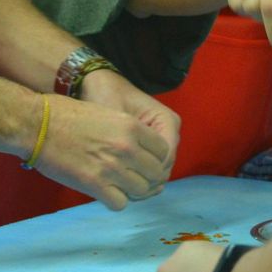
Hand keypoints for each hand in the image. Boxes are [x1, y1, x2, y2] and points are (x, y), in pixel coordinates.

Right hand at [32, 88, 174, 209]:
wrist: (36, 124)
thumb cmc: (65, 114)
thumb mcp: (105, 113)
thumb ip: (126, 132)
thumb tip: (139, 151)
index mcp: (131, 126)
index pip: (163, 151)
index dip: (155, 159)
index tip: (145, 162)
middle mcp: (127, 147)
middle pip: (156, 173)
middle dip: (147, 178)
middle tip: (133, 178)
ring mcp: (112, 168)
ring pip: (141, 190)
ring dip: (132, 190)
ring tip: (117, 185)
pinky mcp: (95, 185)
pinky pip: (121, 203)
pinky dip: (115, 200)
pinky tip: (105, 193)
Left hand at [77, 68, 180, 183]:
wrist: (101, 85)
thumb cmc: (106, 96)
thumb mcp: (115, 118)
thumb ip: (126, 141)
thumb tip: (136, 173)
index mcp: (167, 121)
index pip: (165, 157)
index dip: (147, 173)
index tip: (123, 178)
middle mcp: (170, 132)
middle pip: (164, 168)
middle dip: (144, 180)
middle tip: (119, 186)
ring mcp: (163, 140)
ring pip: (158, 171)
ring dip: (141, 181)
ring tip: (118, 185)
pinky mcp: (153, 146)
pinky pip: (151, 168)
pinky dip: (139, 177)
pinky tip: (121, 181)